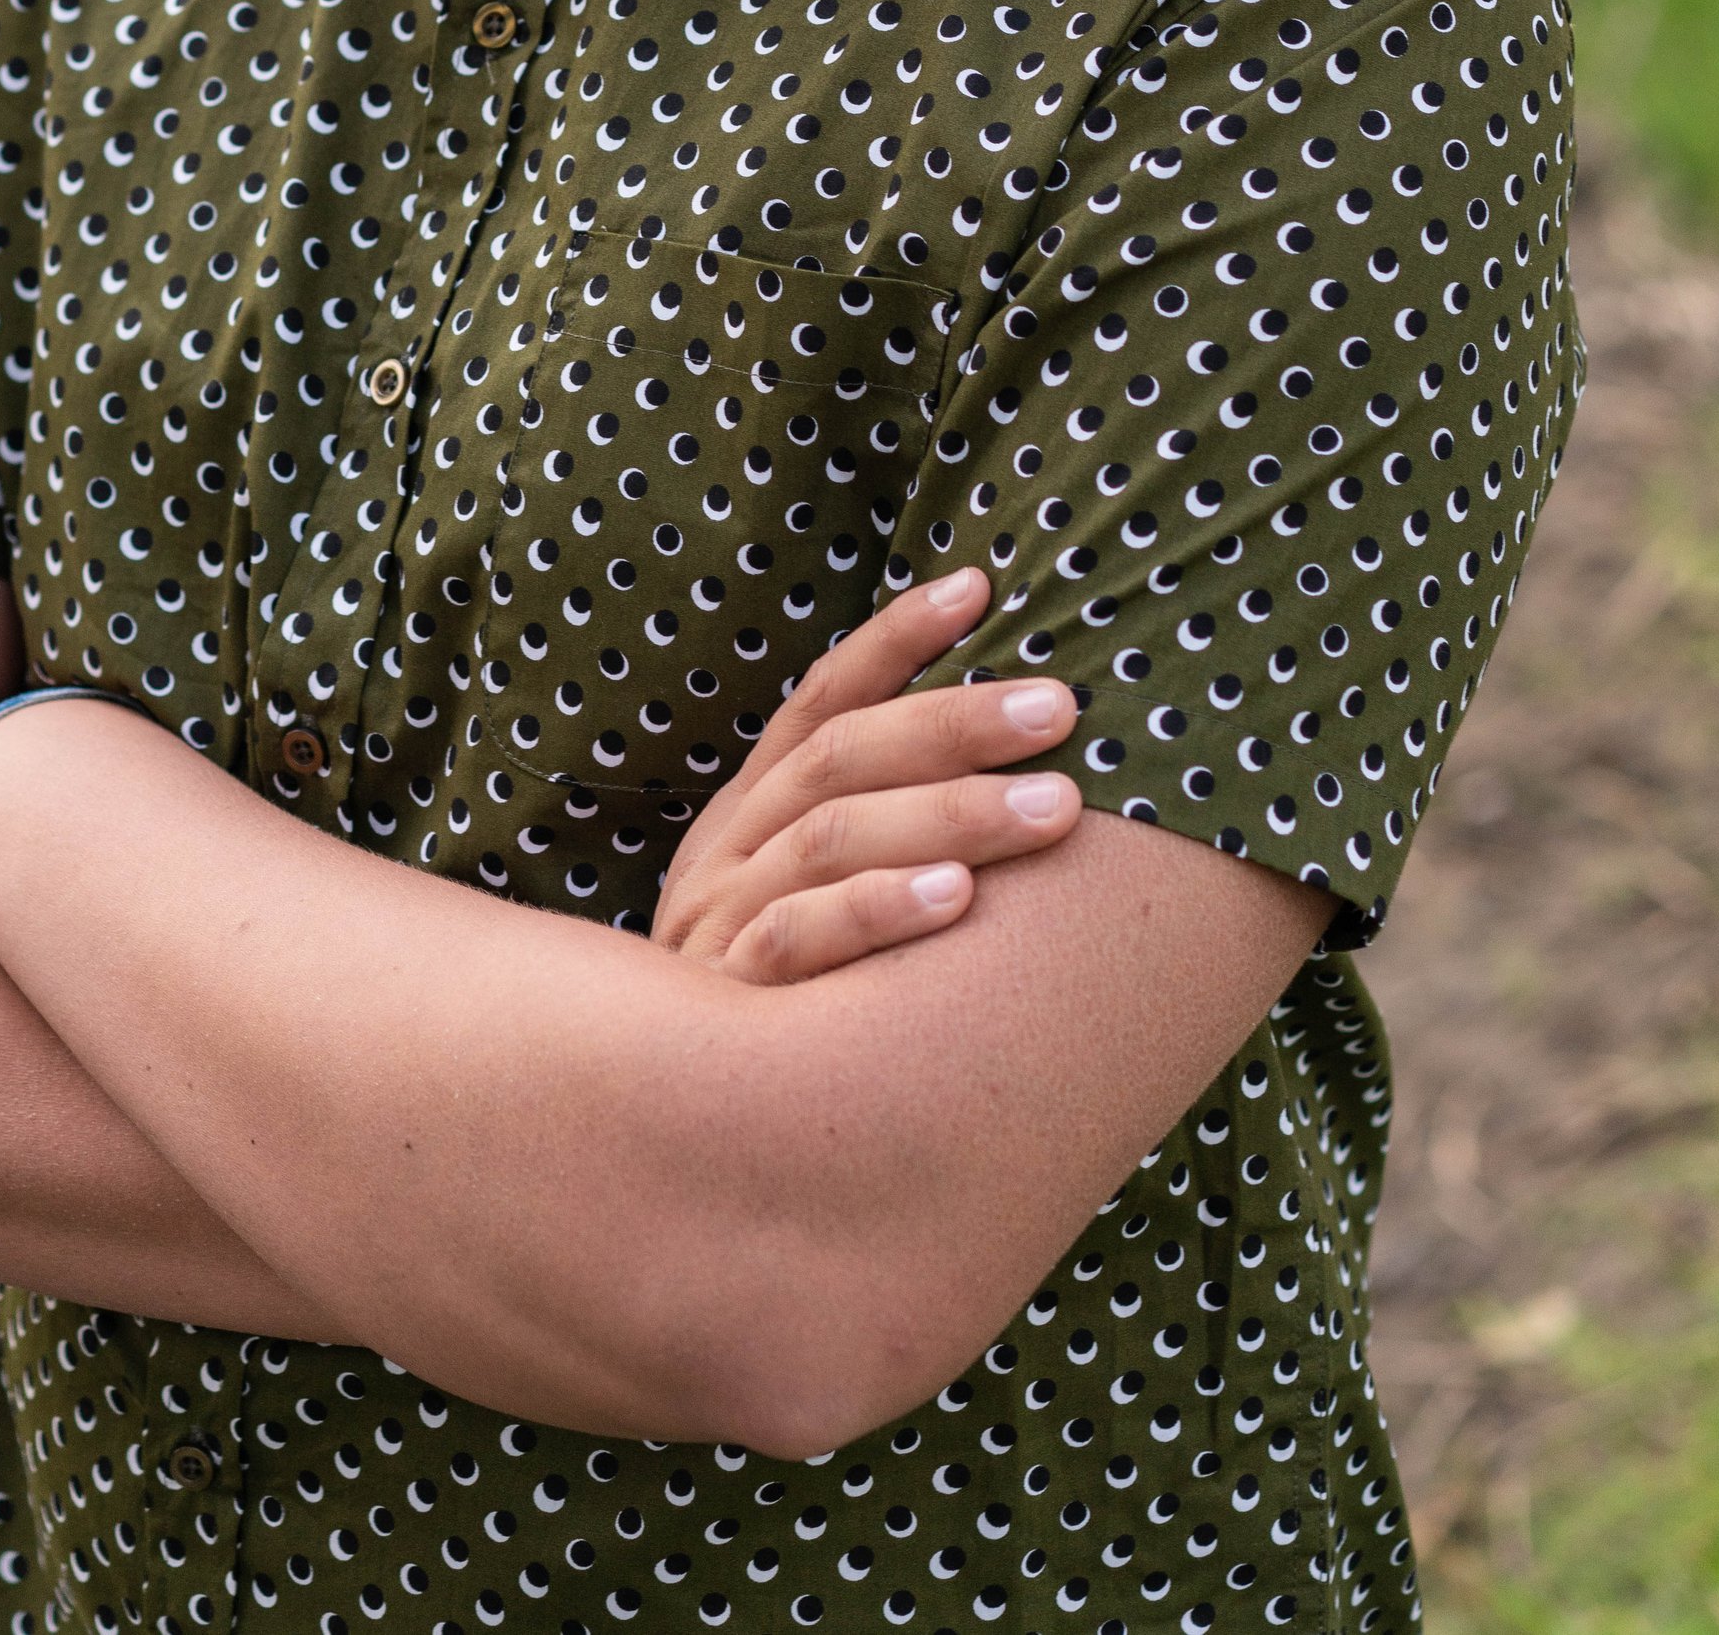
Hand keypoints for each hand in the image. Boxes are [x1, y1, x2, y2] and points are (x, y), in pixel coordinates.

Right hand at [651, 568, 1079, 985]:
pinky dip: (879, 909)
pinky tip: (958, 899)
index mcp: (752, 809)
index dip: (897, 640)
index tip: (979, 586)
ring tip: (1054, 805)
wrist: (658, 1132)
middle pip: (845, 757)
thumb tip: (1017, 767)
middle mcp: (733, 848)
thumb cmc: (782, 1007)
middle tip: (1060, 708)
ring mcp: (722, 919)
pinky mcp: (728, 999)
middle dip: (958, 723)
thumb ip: (881, 835)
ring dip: (951, 813)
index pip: (825, 699)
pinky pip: (803, 940)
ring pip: (835, 836)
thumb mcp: (810, 905)